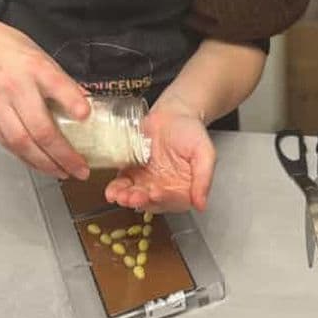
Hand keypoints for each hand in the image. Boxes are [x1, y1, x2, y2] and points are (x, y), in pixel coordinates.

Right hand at [0, 9, 89, 178]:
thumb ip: (64, 84)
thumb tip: (88, 109)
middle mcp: (14, 86)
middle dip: (62, 154)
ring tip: (63, 173)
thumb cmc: (9, 49)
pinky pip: (6, 143)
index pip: (56, 85)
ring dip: (44, 163)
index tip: (86, 116)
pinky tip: (40, 165)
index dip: (72, 101)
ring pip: (20, 142)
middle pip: (39, 128)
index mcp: (34, 67)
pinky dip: (26, 158)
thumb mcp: (43, 58)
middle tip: (80, 170)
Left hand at [104, 93, 215, 212]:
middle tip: (134, 197)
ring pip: (136, 196)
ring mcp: (148, 181)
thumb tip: (201, 204)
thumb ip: (204, 178)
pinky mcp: (132, 172)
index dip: (164, 200)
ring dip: (127, 198)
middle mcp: (166, 188)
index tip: (156, 194)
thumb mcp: (205, 152)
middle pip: (153, 202)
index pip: (175, 201)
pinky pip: (123, 184)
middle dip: (142, 201)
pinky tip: (112, 191)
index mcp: (185, 187)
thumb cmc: (191, 130)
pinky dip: (116, 189)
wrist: (173, 113)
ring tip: (120, 196)